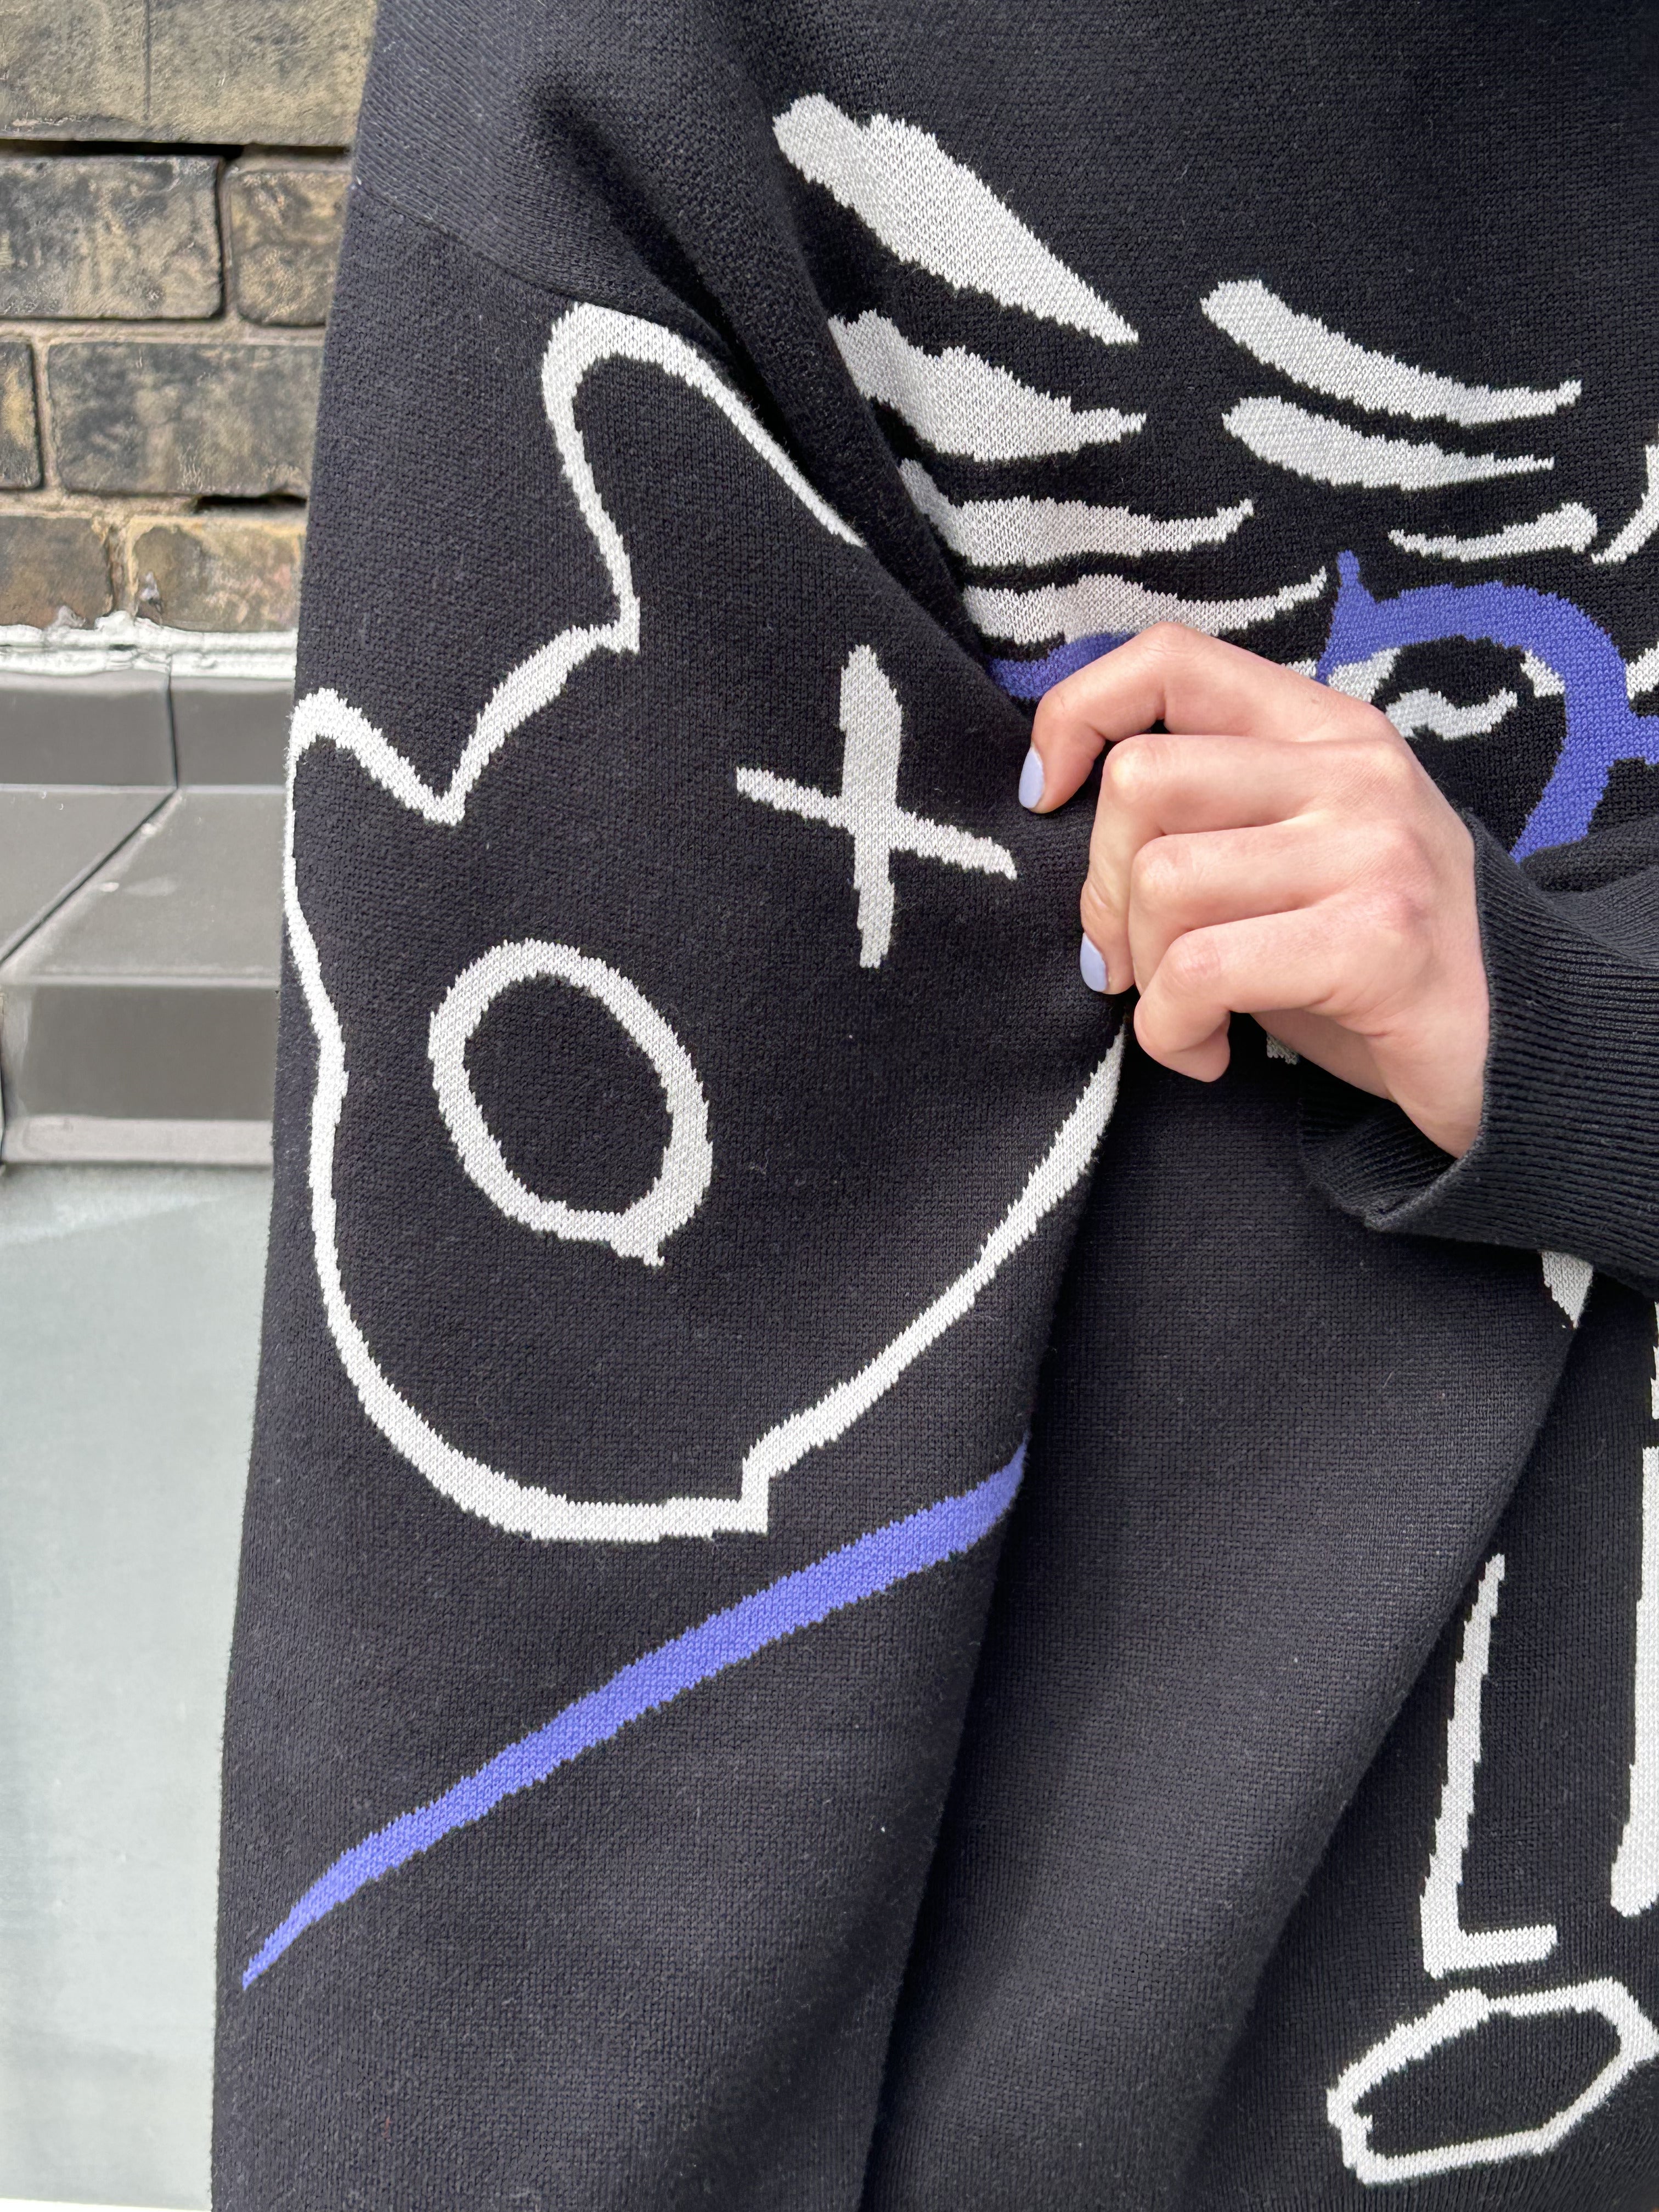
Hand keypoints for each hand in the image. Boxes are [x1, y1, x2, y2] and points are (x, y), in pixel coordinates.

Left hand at [1020, 624, 1489, 1157]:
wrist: (1516, 1051)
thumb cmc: (1372, 958)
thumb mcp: (1292, 857)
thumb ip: (1205, 815)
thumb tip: (1061, 812)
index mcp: (1326, 729)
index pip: (1171, 657)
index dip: (1078, 715)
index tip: (1042, 793)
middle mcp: (1353, 771)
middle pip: (1140, 782)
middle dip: (1103, 890)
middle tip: (1131, 962)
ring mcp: (1372, 850)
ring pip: (1163, 881)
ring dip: (1142, 975)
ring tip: (1183, 1015)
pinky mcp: (1377, 942)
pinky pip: (1201, 971)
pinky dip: (1171, 1030)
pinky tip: (1206, 1054)